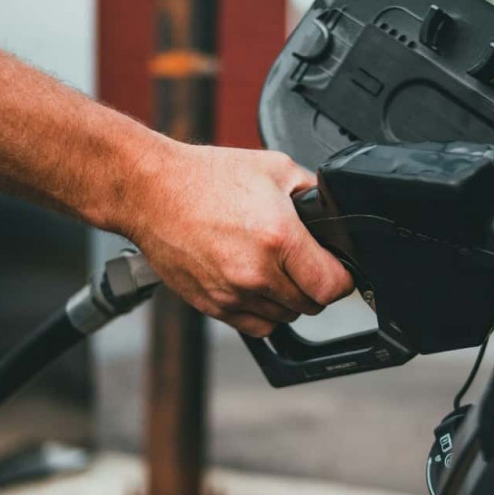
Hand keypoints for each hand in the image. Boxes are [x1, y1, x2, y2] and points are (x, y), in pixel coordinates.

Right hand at [118, 143, 353, 336]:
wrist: (150, 190)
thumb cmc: (206, 177)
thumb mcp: (275, 168)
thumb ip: (313, 193)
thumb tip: (334, 212)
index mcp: (279, 238)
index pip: (333, 286)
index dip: (343, 278)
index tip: (339, 269)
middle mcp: (256, 272)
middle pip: (312, 305)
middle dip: (316, 286)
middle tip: (305, 264)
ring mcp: (232, 293)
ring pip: (285, 317)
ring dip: (289, 300)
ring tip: (277, 270)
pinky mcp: (212, 305)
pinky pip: (257, 326)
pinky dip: (264, 312)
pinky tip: (258, 286)